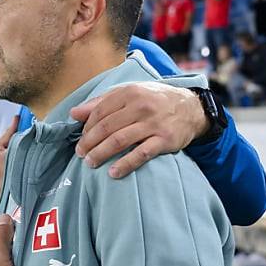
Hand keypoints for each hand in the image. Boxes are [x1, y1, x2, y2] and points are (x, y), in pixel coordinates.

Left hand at [69, 82, 206, 177]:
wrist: (192, 108)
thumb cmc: (154, 101)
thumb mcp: (129, 93)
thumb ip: (101, 102)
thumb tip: (74, 113)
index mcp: (129, 93)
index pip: (99, 112)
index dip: (87, 128)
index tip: (81, 139)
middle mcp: (141, 107)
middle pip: (106, 127)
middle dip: (89, 143)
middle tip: (81, 154)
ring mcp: (153, 124)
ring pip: (119, 140)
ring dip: (101, 154)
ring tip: (90, 163)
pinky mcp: (164, 140)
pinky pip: (141, 154)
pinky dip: (125, 164)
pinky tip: (113, 172)